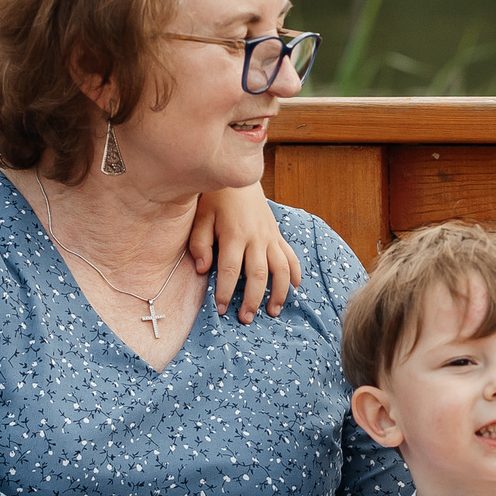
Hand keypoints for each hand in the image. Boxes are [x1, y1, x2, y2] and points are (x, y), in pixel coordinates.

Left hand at [188, 193, 302, 322]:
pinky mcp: (278, 235)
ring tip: (274, 312)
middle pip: (258, 274)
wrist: (238, 177)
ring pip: (280, 269)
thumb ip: (200, 243)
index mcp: (234, 235)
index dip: (226, 292)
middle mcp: (256, 238)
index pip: (230, 270)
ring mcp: (270, 237)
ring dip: (279, 292)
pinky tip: (295, 288)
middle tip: (246, 318)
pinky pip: (291, 256)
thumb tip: (204, 269)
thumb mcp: (202, 217)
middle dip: (253, 299)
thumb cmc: (216, 199)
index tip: (221, 309)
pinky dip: (295, 273)